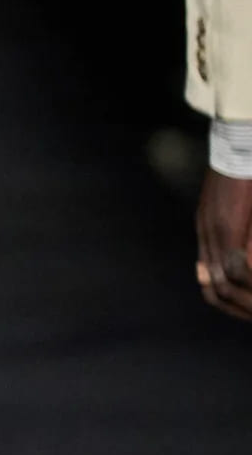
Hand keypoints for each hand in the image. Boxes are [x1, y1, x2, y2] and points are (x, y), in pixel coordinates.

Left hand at [196, 169, 251, 320]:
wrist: (236, 147)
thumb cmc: (239, 172)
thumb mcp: (229, 204)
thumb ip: (233, 228)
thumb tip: (229, 252)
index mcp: (207, 231)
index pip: (210, 279)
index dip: (226, 298)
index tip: (242, 307)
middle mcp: (208, 236)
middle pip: (216, 289)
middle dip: (236, 307)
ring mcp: (216, 234)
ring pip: (225, 283)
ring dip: (246, 299)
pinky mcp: (228, 228)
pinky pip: (237, 266)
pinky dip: (249, 279)